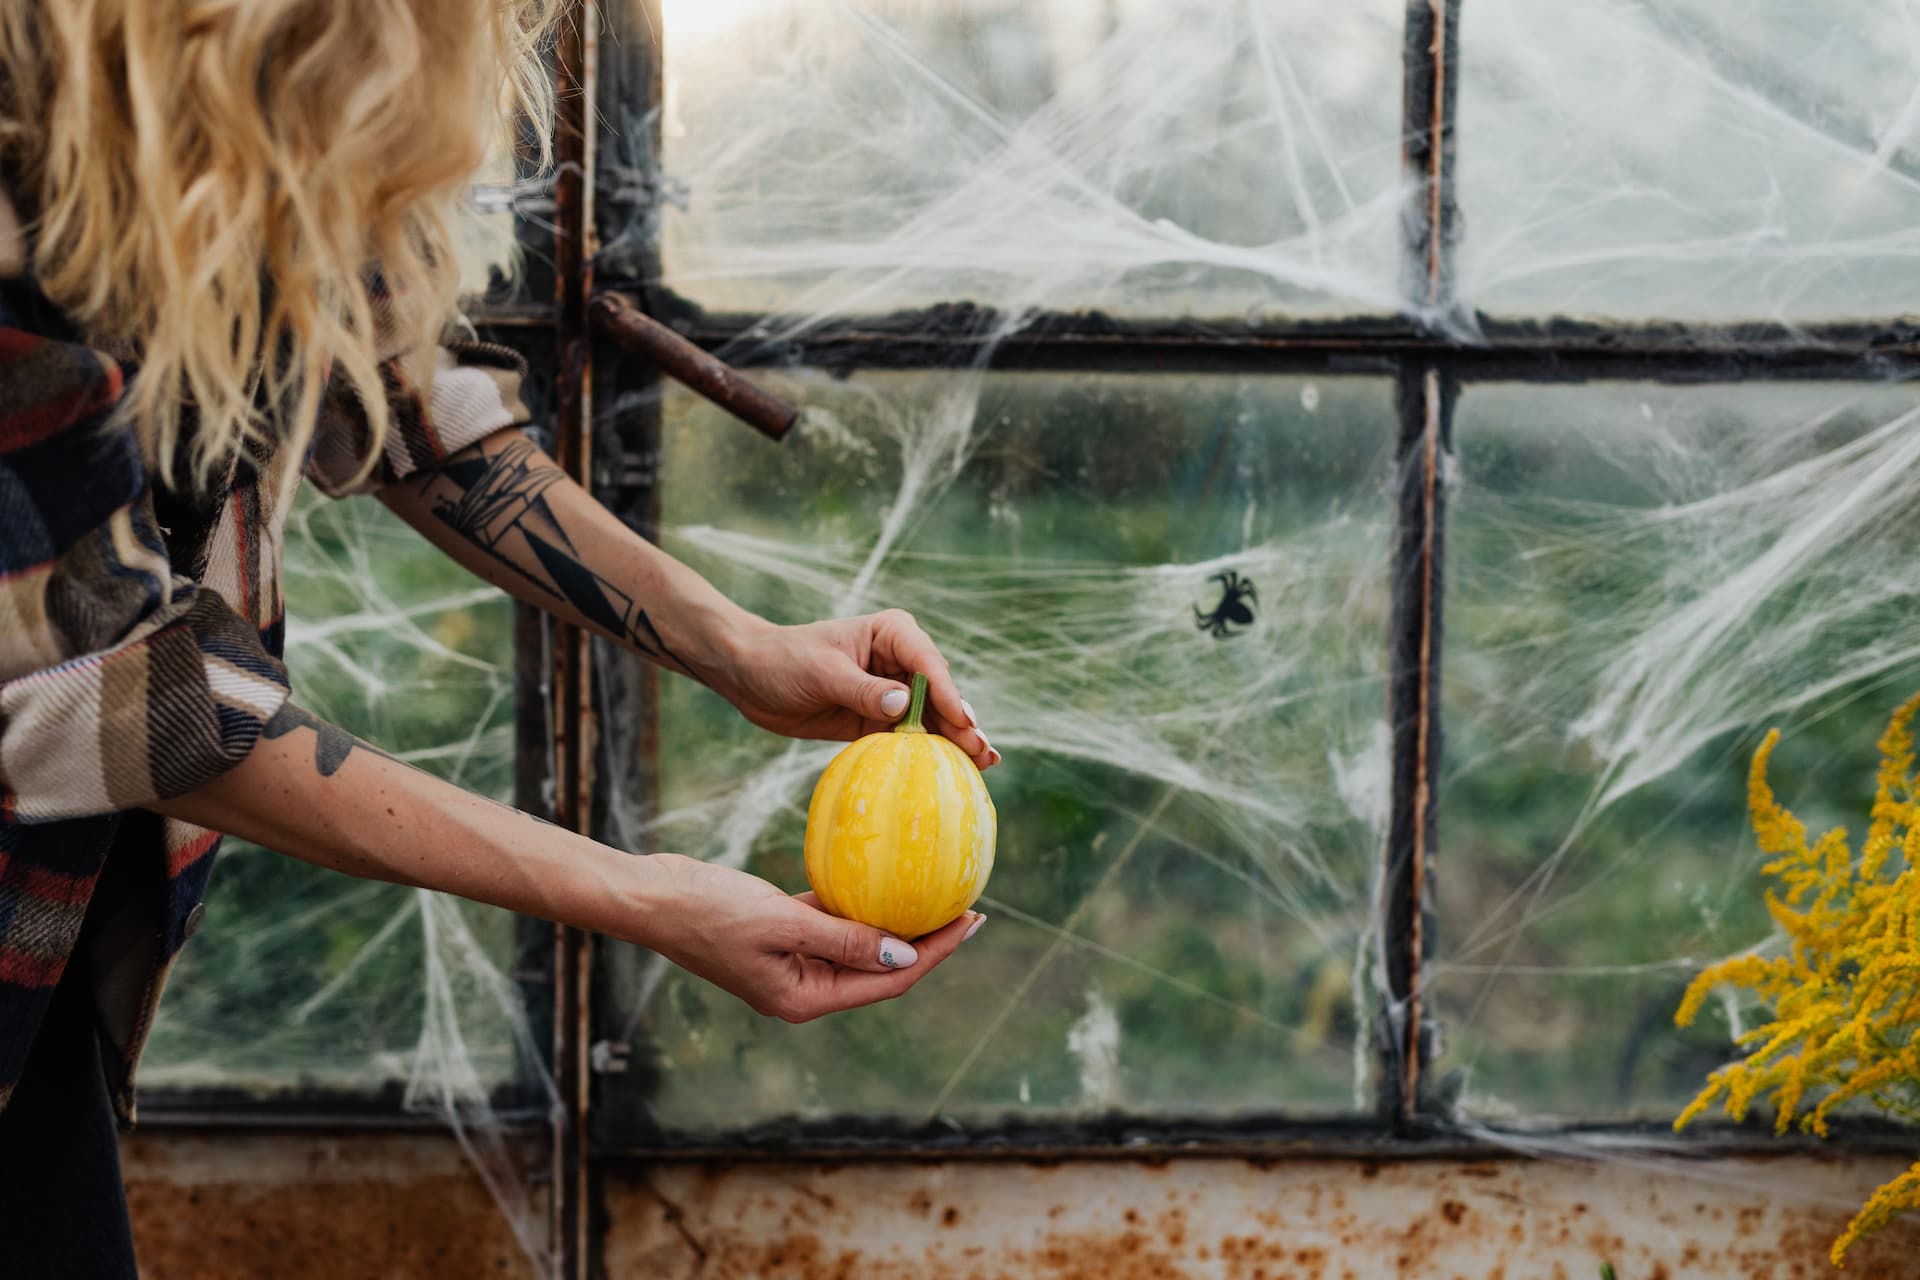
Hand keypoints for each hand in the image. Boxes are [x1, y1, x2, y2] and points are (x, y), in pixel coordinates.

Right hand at [637, 854, 983, 1021]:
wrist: (651, 897)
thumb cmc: (707, 910)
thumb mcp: (780, 923)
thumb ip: (842, 939)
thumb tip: (905, 953)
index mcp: (804, 998)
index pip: (890, 979)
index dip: (936, 952)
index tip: (974, 920)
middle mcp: (804, 988)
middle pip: (883, 966)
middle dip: (929, 940)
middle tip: (971, 906)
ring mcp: (792, 962)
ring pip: (861, 943)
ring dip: (898, 921)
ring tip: (940, 892)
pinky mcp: (781, 933)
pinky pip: (833, 921)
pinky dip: (860, 904)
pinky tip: (886, 877)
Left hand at [714, 609, 998, 768]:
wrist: (750, 676)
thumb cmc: (784, 661)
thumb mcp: (823, 673)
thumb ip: (864, 690)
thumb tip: (905, 705)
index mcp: (892, 633)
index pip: (929, 664)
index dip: (949, 695)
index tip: (963, 722)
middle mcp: (900, 660)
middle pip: (941, 694)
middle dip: (962, 722)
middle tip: (984, 752)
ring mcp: (893, 691)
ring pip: (932, 718)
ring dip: (954, 740)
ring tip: (983, 765)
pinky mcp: (879, 718)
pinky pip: (909, 737)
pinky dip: (928, 753)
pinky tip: (954, 770)